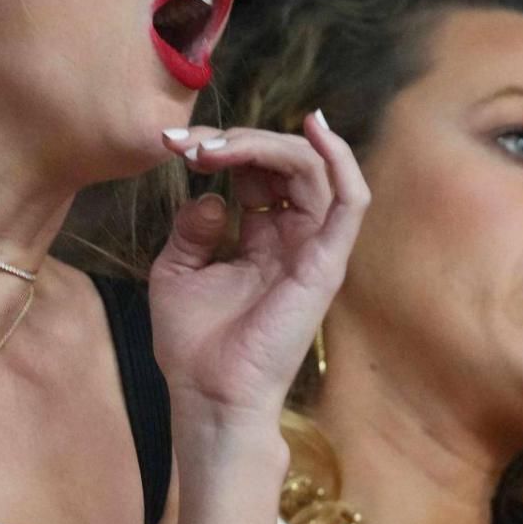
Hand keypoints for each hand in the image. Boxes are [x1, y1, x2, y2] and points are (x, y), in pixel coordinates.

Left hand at [146, 114, 369, 440]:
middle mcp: (294, 238)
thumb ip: (192, 229)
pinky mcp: (326, 263)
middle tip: (189, 145)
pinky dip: (341, 160)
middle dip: (236, 139)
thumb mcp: (176, 270)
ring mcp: (314, 249)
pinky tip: (315, 128)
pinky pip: (351, 202)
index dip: (220, 146)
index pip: (257, 171)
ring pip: (314, 169)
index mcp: (262, 239)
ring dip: (265, 144)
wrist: (208, 395)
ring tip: (218, 146)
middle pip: (285, 162)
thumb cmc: (194, 345)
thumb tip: (211, 195)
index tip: (172, 144)